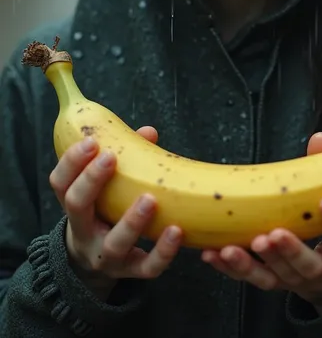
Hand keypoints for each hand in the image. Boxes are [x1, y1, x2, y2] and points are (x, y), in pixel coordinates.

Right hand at [49, 126, 181, 298]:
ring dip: (132, 220)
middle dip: (91, 181)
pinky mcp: (131, 272)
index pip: (61, 183)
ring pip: (115, 243)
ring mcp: (106, 256)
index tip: (91, 141)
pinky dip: (163, 251)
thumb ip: (125, 158)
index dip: (72, 161)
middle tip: (109, 157)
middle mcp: (85, 232)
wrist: (95, 263)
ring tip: (150, 199)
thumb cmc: (105, 210)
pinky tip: (177, 231)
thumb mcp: (105, 189)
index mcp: (75, 206)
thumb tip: (148, 133)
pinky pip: (147, 267)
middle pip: (78, 208)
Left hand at [201, 132, 321, 307]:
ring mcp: (296, 281)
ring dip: (251, 263)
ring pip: (274, 277)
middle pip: (307, 265)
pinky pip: (250, 279)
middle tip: (273, 234)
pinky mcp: (274, 284)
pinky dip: (231, 269)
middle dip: (289, 250)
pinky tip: (212, 254)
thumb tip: (319, 138)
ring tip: (231, 248)